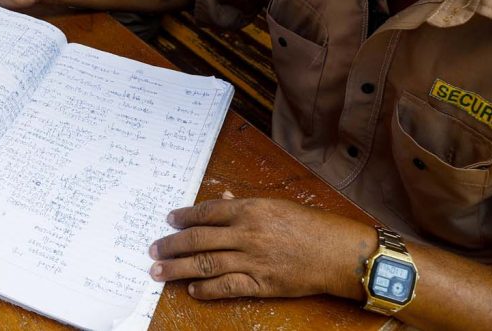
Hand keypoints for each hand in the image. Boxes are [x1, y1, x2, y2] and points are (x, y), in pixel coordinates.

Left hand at [148, 195, 373, 301]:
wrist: (338, 253)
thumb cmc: (310, 225)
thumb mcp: (275, 206)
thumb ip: (243, 205)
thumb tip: (218, 200)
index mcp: (250, 210)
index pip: (206, 213)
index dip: (183, 216)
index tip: (169, 220)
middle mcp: (247, 233)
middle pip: (198, 239)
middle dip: (171, 245)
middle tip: (153, 249)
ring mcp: (252, 260)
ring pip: (205, 264)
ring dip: (178, 268)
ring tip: (158, 271)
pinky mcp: (261, 284)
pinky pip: (226, 286)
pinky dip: (206, 289)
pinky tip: (191, 289)